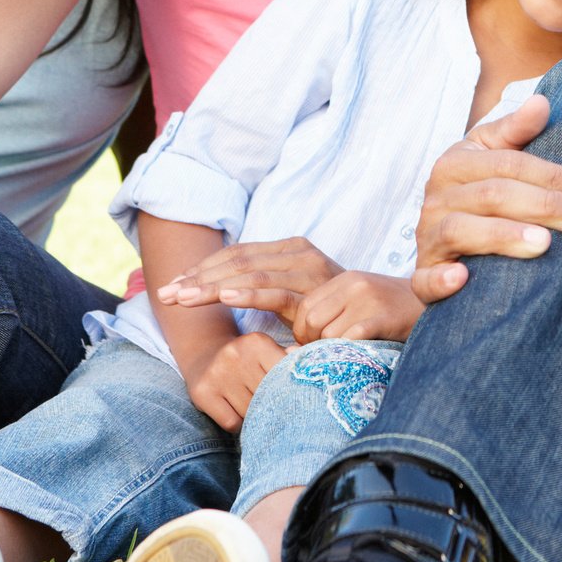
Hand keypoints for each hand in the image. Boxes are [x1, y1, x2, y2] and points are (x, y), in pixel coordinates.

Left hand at [152, 237, 340, 310]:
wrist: (395, 311)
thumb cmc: (342, 310)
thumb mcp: (302, 295)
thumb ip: (272, 286)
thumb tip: (228, 290)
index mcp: (293, 249)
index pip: (237, 254)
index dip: (202, 269)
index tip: (172, 286)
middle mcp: (301, 255)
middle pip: (238, 263)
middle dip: (197, 280)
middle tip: (165, 295)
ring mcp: (312, 273)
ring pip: (251, 276)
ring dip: (212, 288)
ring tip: (184, 299)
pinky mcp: (321, 296)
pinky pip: (280, 294)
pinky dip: (250, 295)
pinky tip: (226, 300)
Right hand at [183, 332, 286, 432]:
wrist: (203, 354)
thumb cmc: (245, 359)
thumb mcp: (266, 351)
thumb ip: (287, 360)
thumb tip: (307, 368)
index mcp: (258, 342)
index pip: (285, 376)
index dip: (289, 390)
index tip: (290, 397)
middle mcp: (236, 355)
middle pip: (268, 396)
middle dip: (272, 404)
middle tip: (270, 406)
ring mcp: (217, 374)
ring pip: (251, 412)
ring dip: (255, 416)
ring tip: (250, 406)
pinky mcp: (202, 393)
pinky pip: (232, 423)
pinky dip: (238, 425)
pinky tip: (234, 412)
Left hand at [291, 271, 422, 343]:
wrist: (437, 305)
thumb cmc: (394, 311)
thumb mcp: (361, 300)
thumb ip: (331, 314)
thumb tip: (290, 351)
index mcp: (346, 279)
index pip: (306, 306)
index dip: (302, 331)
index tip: (313, 344)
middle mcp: (355, 285)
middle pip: (311, 321)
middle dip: (311, 343)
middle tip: (325, 353)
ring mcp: (370, 300)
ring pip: (328, 333)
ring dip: (332, 350)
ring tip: (346, 353)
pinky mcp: (384, 317)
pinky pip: (351, 339)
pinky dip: (348, 351)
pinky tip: (359, 355)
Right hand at [410, 93, 561, 303]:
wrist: (442, 248)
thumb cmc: (477, 197)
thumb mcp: (490, 157)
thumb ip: (515, 131)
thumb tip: (542, 102)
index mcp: (454, 164)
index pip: (507, 164)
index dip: (549, 176)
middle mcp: (435, 198)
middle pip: (491, 195)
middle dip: (541, 206)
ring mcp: (427, 237)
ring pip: (460, 230)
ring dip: (503, 236)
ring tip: (545, 244)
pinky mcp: (422, 276)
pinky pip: (425, 279)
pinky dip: (441, 280)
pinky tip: (463, 279)